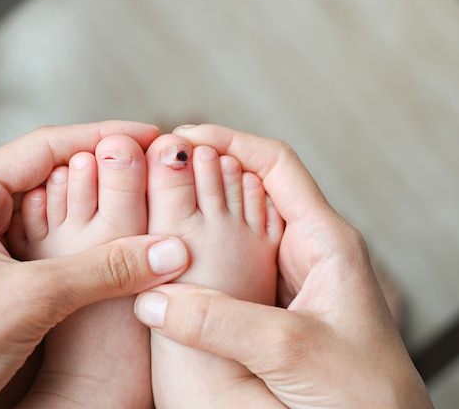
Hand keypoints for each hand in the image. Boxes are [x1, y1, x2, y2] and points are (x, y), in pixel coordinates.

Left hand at [0, 121, 188, 408]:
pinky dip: (76, 241)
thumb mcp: (32, 299)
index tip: (147, 135)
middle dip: (101, 171)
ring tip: (137, 203)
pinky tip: (105, 245)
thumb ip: (105, 269)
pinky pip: (40, 242)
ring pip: (47, 211)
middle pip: (47, 174)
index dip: (103, 137)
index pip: (44, 147)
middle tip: (150, 171)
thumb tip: (166, 251)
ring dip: (91, 208)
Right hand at [134, 124, 431, 407]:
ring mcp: (287, 281)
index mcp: (326, 242)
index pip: (276, 165)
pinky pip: (231, 271)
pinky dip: (200, 261)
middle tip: (155, 172)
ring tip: (154, 210)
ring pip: (237, 232)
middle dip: (204, 174)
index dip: (229, 142)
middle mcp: (306, 253)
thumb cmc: (367, 397)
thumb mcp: (294, 351)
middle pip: (250, 192)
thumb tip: (153, 300)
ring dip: (198, 217)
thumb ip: (222, 323)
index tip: (182, 138)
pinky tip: (171, 266)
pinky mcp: (272, 310)